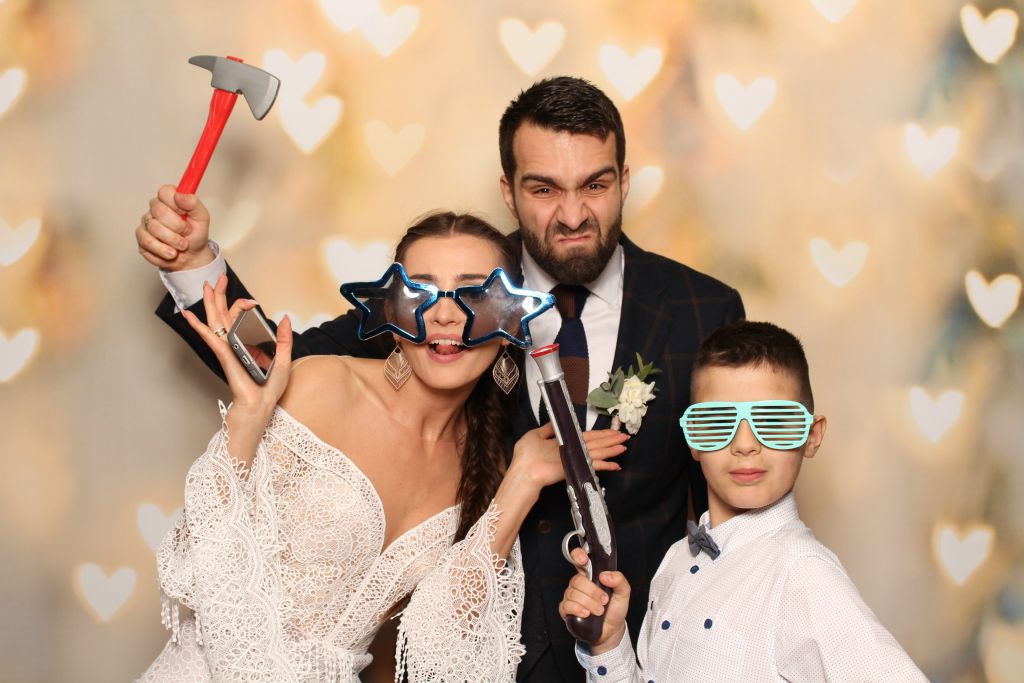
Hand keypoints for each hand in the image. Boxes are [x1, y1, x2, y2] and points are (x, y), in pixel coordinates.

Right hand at [136, 184, 213, 271]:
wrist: (192, 256)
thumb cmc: (195, 234)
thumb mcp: (202, 217)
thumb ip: (193, 203)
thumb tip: (179, 195)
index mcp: (170, 200)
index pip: (164, 192)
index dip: (175, 204)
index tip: (185, 214)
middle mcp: (155, 209)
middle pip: (159, 211)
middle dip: (178, 227)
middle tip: (187, 232)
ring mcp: (146, 223)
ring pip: (154, 228)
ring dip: (173, 240)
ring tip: (182, 245)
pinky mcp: (141, 239)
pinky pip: (147, 242)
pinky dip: (163, 250)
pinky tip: (171, 252)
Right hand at [180, 273, 292, 412]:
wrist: (262, 404)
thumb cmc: (269, 387)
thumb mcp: (283, 358)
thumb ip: (283, 338)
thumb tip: (285, 318)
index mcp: (246, 342)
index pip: (240, 317)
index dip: (244, 305)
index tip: (254, 302)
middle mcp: (234, 343)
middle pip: (223, 314)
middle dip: (220, 295)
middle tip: (219, 278)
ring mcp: (227, 348)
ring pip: (215, 320)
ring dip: (209, 302)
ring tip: (206, 286)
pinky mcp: (224, 355)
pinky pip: (210, 337)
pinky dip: (198, 325)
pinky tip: (189, 315)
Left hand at [509, 423, 626, 491]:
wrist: (523, 471)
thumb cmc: (526, 455)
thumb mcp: (535, 435)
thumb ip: (547, 429)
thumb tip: (556, 421)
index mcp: (563, 442)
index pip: (585, 436)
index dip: (598, 434)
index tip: (609, 431)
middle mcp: (571, 451)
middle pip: (595, 443)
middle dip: (609, 440)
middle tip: (624, 437)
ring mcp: (574, 459)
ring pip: (597, 452)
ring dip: (611, 449)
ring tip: (624, 446)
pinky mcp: (575, 467)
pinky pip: (593, 465)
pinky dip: (605, 465)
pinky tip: (616, 465)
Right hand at [558, 547, 630, 651]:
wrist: (611, 631)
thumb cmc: (614, 610)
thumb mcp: (623, 593)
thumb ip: (619, 580)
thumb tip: (605, 575)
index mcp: (591, 575)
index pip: (580, 559)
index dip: (578, 555)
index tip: (584, 560)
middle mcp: (580, 584)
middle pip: (578, 580)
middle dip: (593, 592)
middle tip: (604, 600)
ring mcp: (571, 596)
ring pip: (573, 594)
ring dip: (589, 603)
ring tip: (599, 610)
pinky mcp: (566, 610)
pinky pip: (567, 605)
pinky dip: (578, 609)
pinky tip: (586, 614)